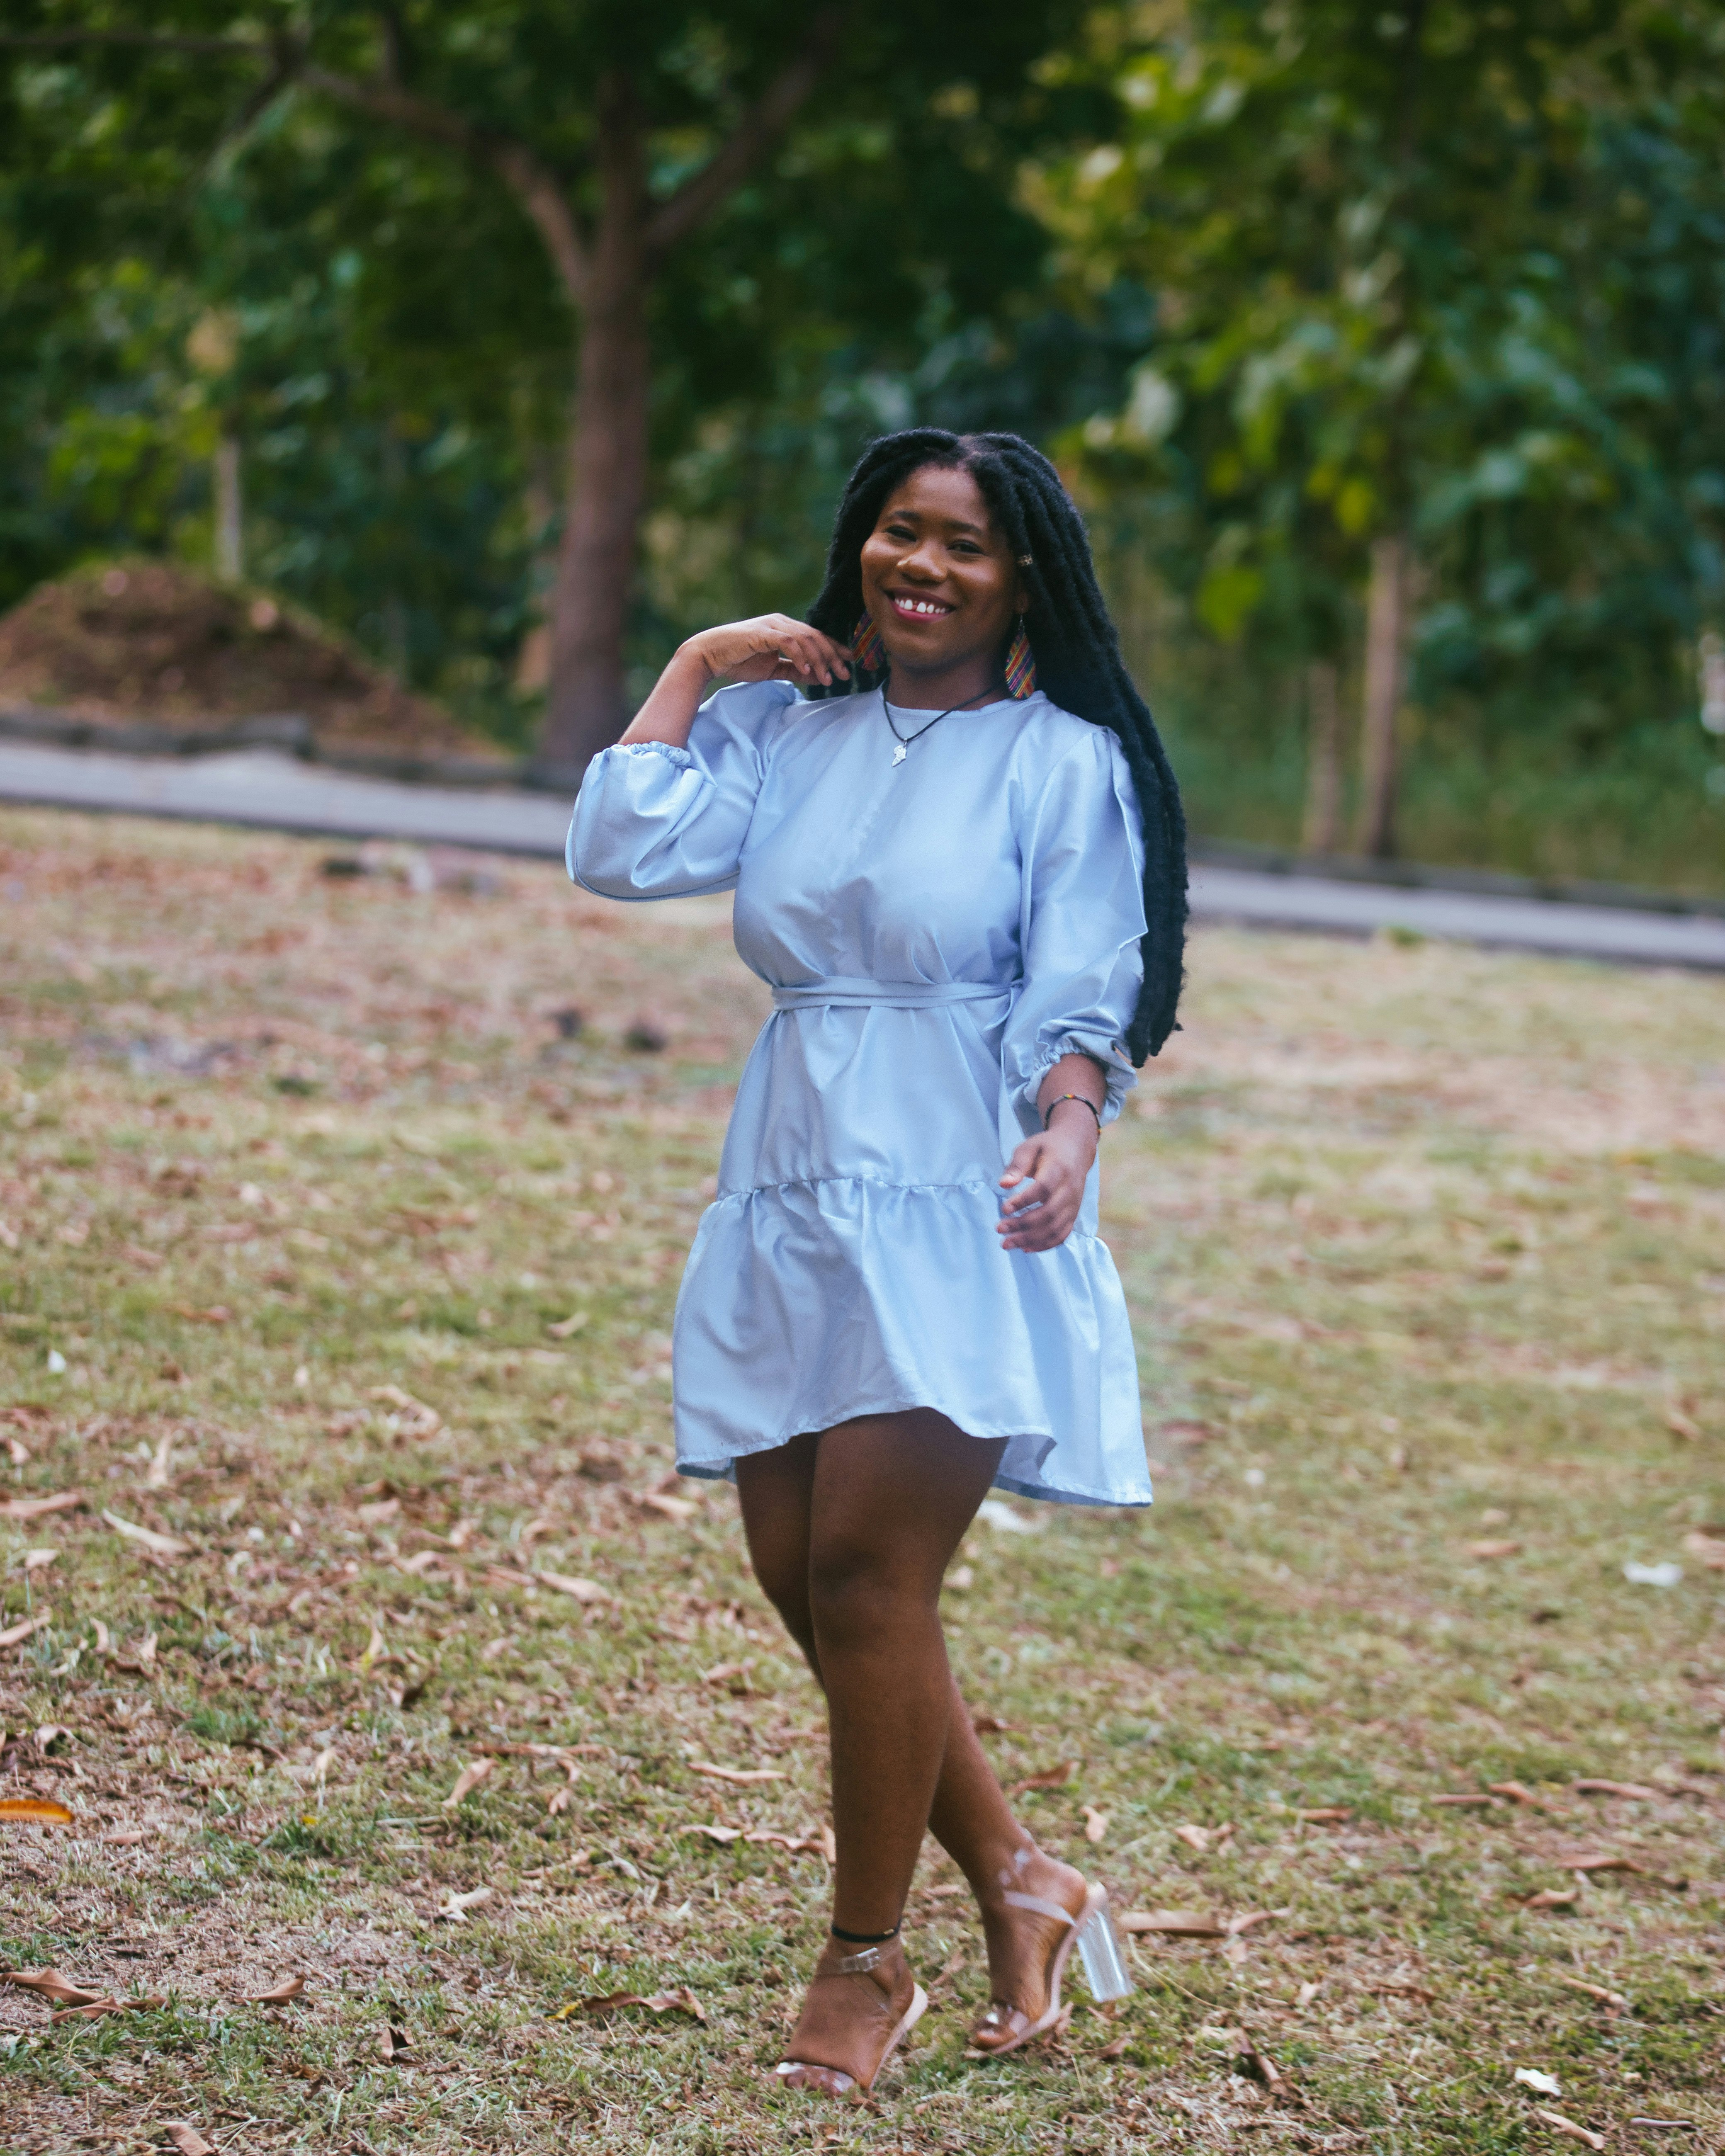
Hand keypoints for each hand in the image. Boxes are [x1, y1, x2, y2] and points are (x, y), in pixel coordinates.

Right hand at [683, 614, 851, 690]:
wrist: (710, 655)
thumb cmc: (738, 660)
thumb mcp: (772, 669)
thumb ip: (793, 670)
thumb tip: (816, 676)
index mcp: (785, 628)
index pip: (816, 637)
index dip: (834, 649)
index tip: (848, 663)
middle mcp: (781, 622)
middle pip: (815, 637)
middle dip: (833, 656)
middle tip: (844, 674)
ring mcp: (772, 626)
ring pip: (806, 639)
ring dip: (819, 660)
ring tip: (827, 679)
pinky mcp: (762, 633)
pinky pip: (789, 642)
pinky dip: (800, 657)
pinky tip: (807, 672)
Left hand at [996, 1109, 1097, 1253]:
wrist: (1076, 1149)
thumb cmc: (1047, 1148)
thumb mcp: (1029, 1147)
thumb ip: (1017, 1165)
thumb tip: (1003, 1183)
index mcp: (1059, 1169)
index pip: (1042, 1189)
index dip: (1023, 1201)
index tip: (1003, 1209)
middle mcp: (1070, 1189)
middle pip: (1048, 1213)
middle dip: (1022, 1225)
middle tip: (999, 1229)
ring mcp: (1074, 1204)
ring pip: (1055, 1228)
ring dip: (1030, 1239)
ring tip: (1007, 1243)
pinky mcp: (1074, 1214)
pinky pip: (1062, 1234)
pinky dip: (1045, 1245)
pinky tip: (1026, 1248)